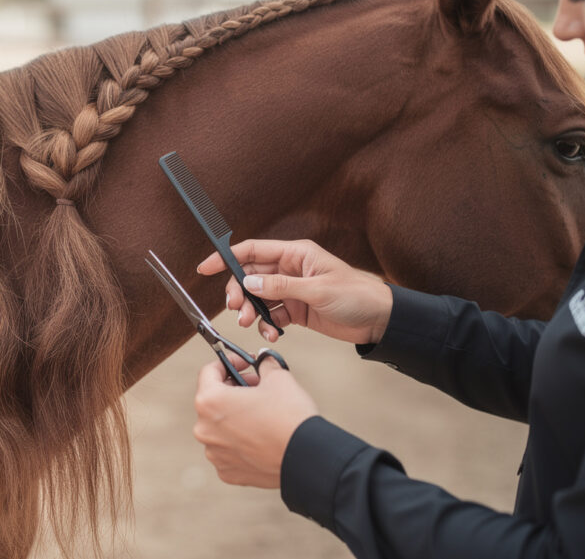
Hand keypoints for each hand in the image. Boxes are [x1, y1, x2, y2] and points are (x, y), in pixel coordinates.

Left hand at [193, 355, 318, 487]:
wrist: (307, 459)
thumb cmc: (290, 416)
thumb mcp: (279, 378)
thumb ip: (265, 364)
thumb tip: (263, 359)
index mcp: (209, 402)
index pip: (209, 372)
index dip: (229, 363)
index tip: (246, 363)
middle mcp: (204, 429)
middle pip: (213, 401)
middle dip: (234, 389)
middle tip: (258, 386)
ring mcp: (214, 453)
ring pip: (220, 427)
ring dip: (236, 417)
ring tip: (261, 414)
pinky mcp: (227, 472)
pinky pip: (228, 450)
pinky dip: (240, 442)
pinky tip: (261, 438)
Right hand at [197, 239, 392, 344]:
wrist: (379, 320)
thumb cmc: (357, 295)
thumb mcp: (317, 289)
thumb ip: (281, 286)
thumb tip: (249, 283)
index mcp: (295, 254)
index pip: (252, 251)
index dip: (226, 257)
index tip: (205, 267)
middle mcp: (290, 270)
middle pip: (250, 277)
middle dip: (239, 293)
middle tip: (238, 309)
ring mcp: (291, 291)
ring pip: (258, 299)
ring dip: (252, 312)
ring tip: (254, 325)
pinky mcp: (296, 310)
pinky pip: (272, 316)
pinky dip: (268, 325)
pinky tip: (273, 334)